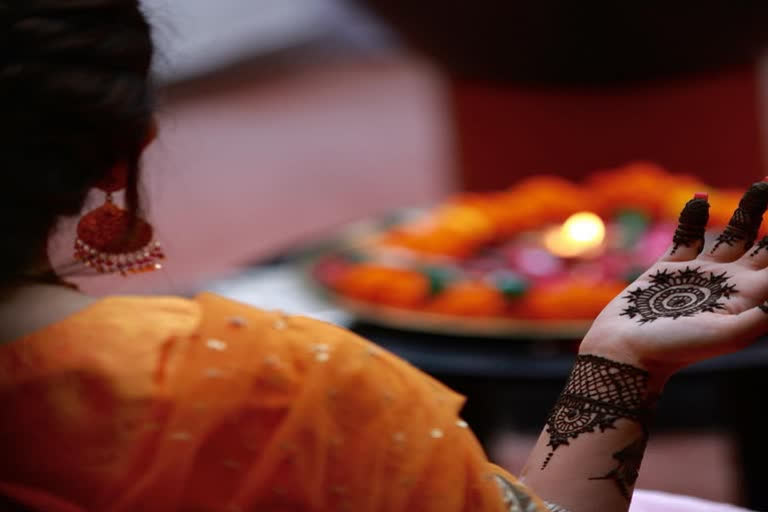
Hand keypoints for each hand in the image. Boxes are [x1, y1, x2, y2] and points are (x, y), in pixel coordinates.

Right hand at [581, 181, 767, 384]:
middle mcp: (730, 283)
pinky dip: (693, 218)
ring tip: (761, 185)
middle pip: (763, 245)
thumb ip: (761, 314)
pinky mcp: (669, 268)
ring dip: (747, 210)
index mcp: (749, 298)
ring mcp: (700, 273)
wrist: (627, 351)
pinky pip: (687, 236)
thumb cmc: (677, 348)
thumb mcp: (728, 334)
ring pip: (732, 234)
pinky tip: (700, 199)